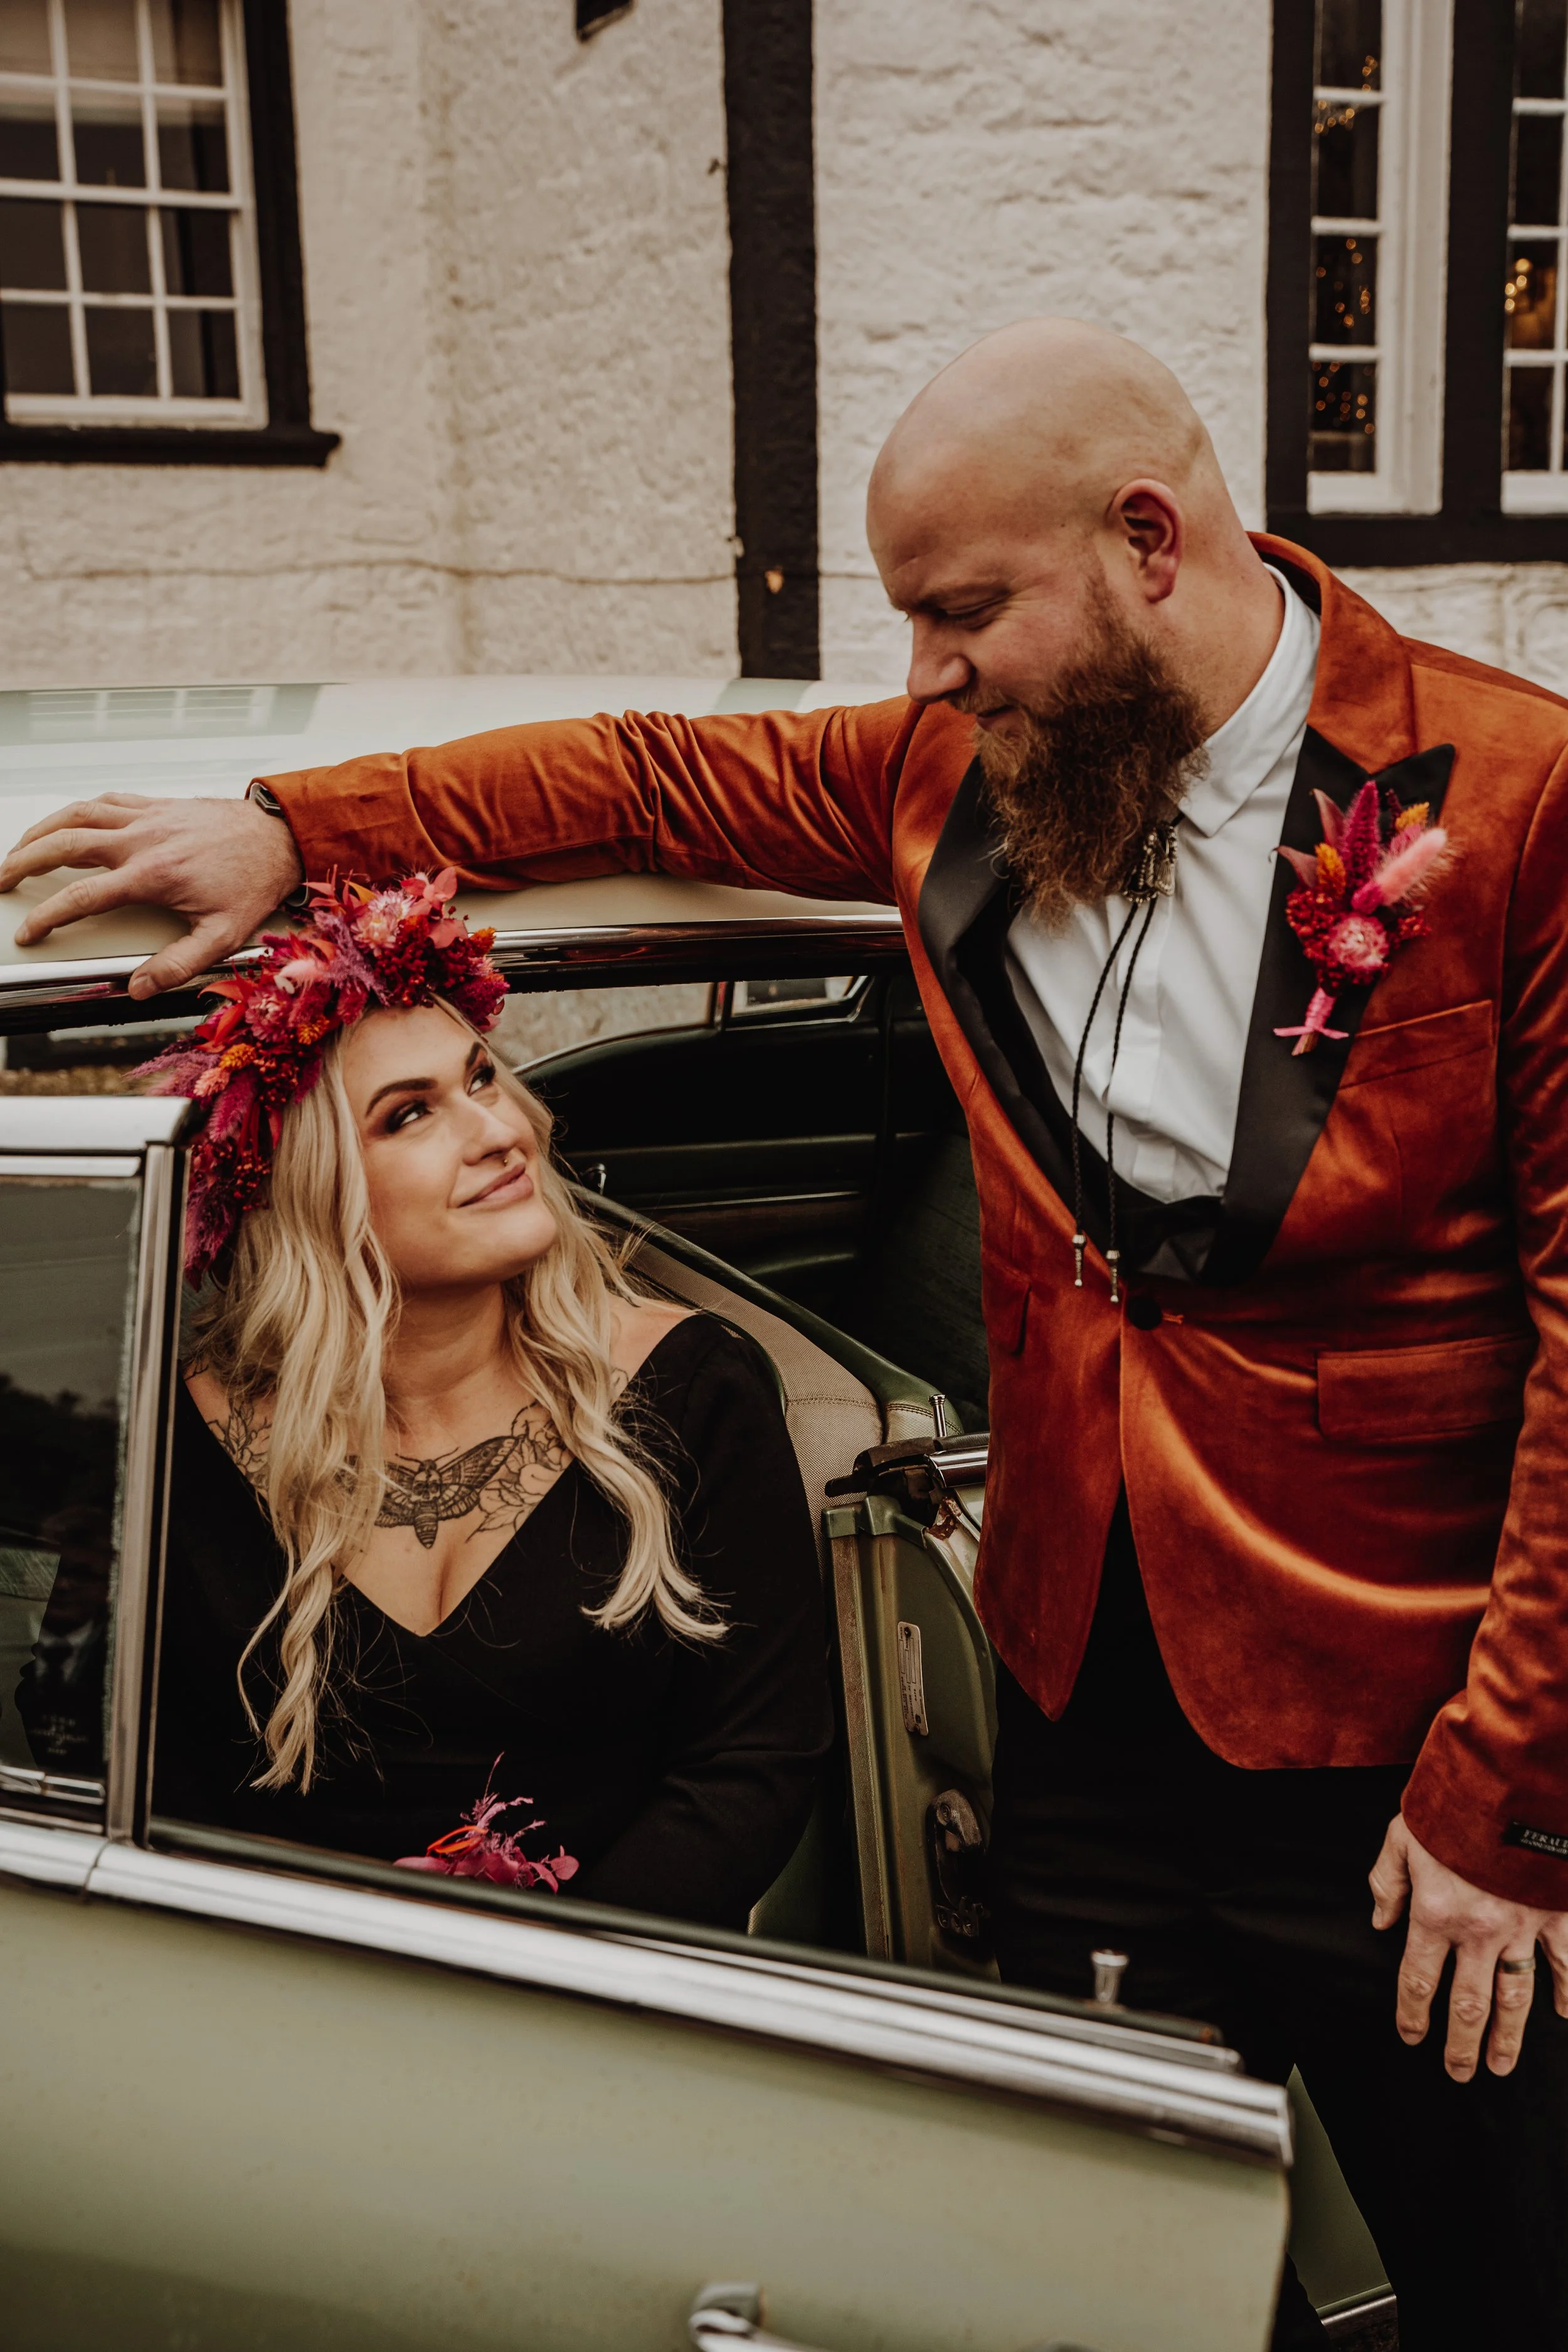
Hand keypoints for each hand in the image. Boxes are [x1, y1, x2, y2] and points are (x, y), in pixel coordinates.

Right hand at [0, 792, 303, 998]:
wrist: (280, 837)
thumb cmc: (255, 880)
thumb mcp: (223, 936)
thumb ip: (178, 965)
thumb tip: (140, 988)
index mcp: (151, 874)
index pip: (81, 896)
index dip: (48, 916)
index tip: (31, 931)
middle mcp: (142, 839)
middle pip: (63, 844)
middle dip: (23, 862)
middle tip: (2, 880)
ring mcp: (147, 817)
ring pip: (77, 814)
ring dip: (41, 830)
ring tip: (19, 849)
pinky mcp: (156, 804)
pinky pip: (105, 801)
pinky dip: (78, 811)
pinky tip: (67, 822)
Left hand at [1370, 1813, 1567, 2078]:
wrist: (1510, 1782)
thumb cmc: (1453, 1803)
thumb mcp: (1402, 1834)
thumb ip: (1387, 1880)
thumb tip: (1380, 1919)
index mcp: (1436, 1913)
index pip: (1418, 1979)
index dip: (1412, 2013)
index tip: (1411, 2036)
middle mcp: (1479, 1931)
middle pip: (1466, 2004)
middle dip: (1459, 2044)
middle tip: (1458, 2072)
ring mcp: (1522, 1927)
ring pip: (1514, 1997)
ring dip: (1507, 2037)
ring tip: (1502, 2066)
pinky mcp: (1557, 1915)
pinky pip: (1565, 1964)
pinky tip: (1565, 2015)